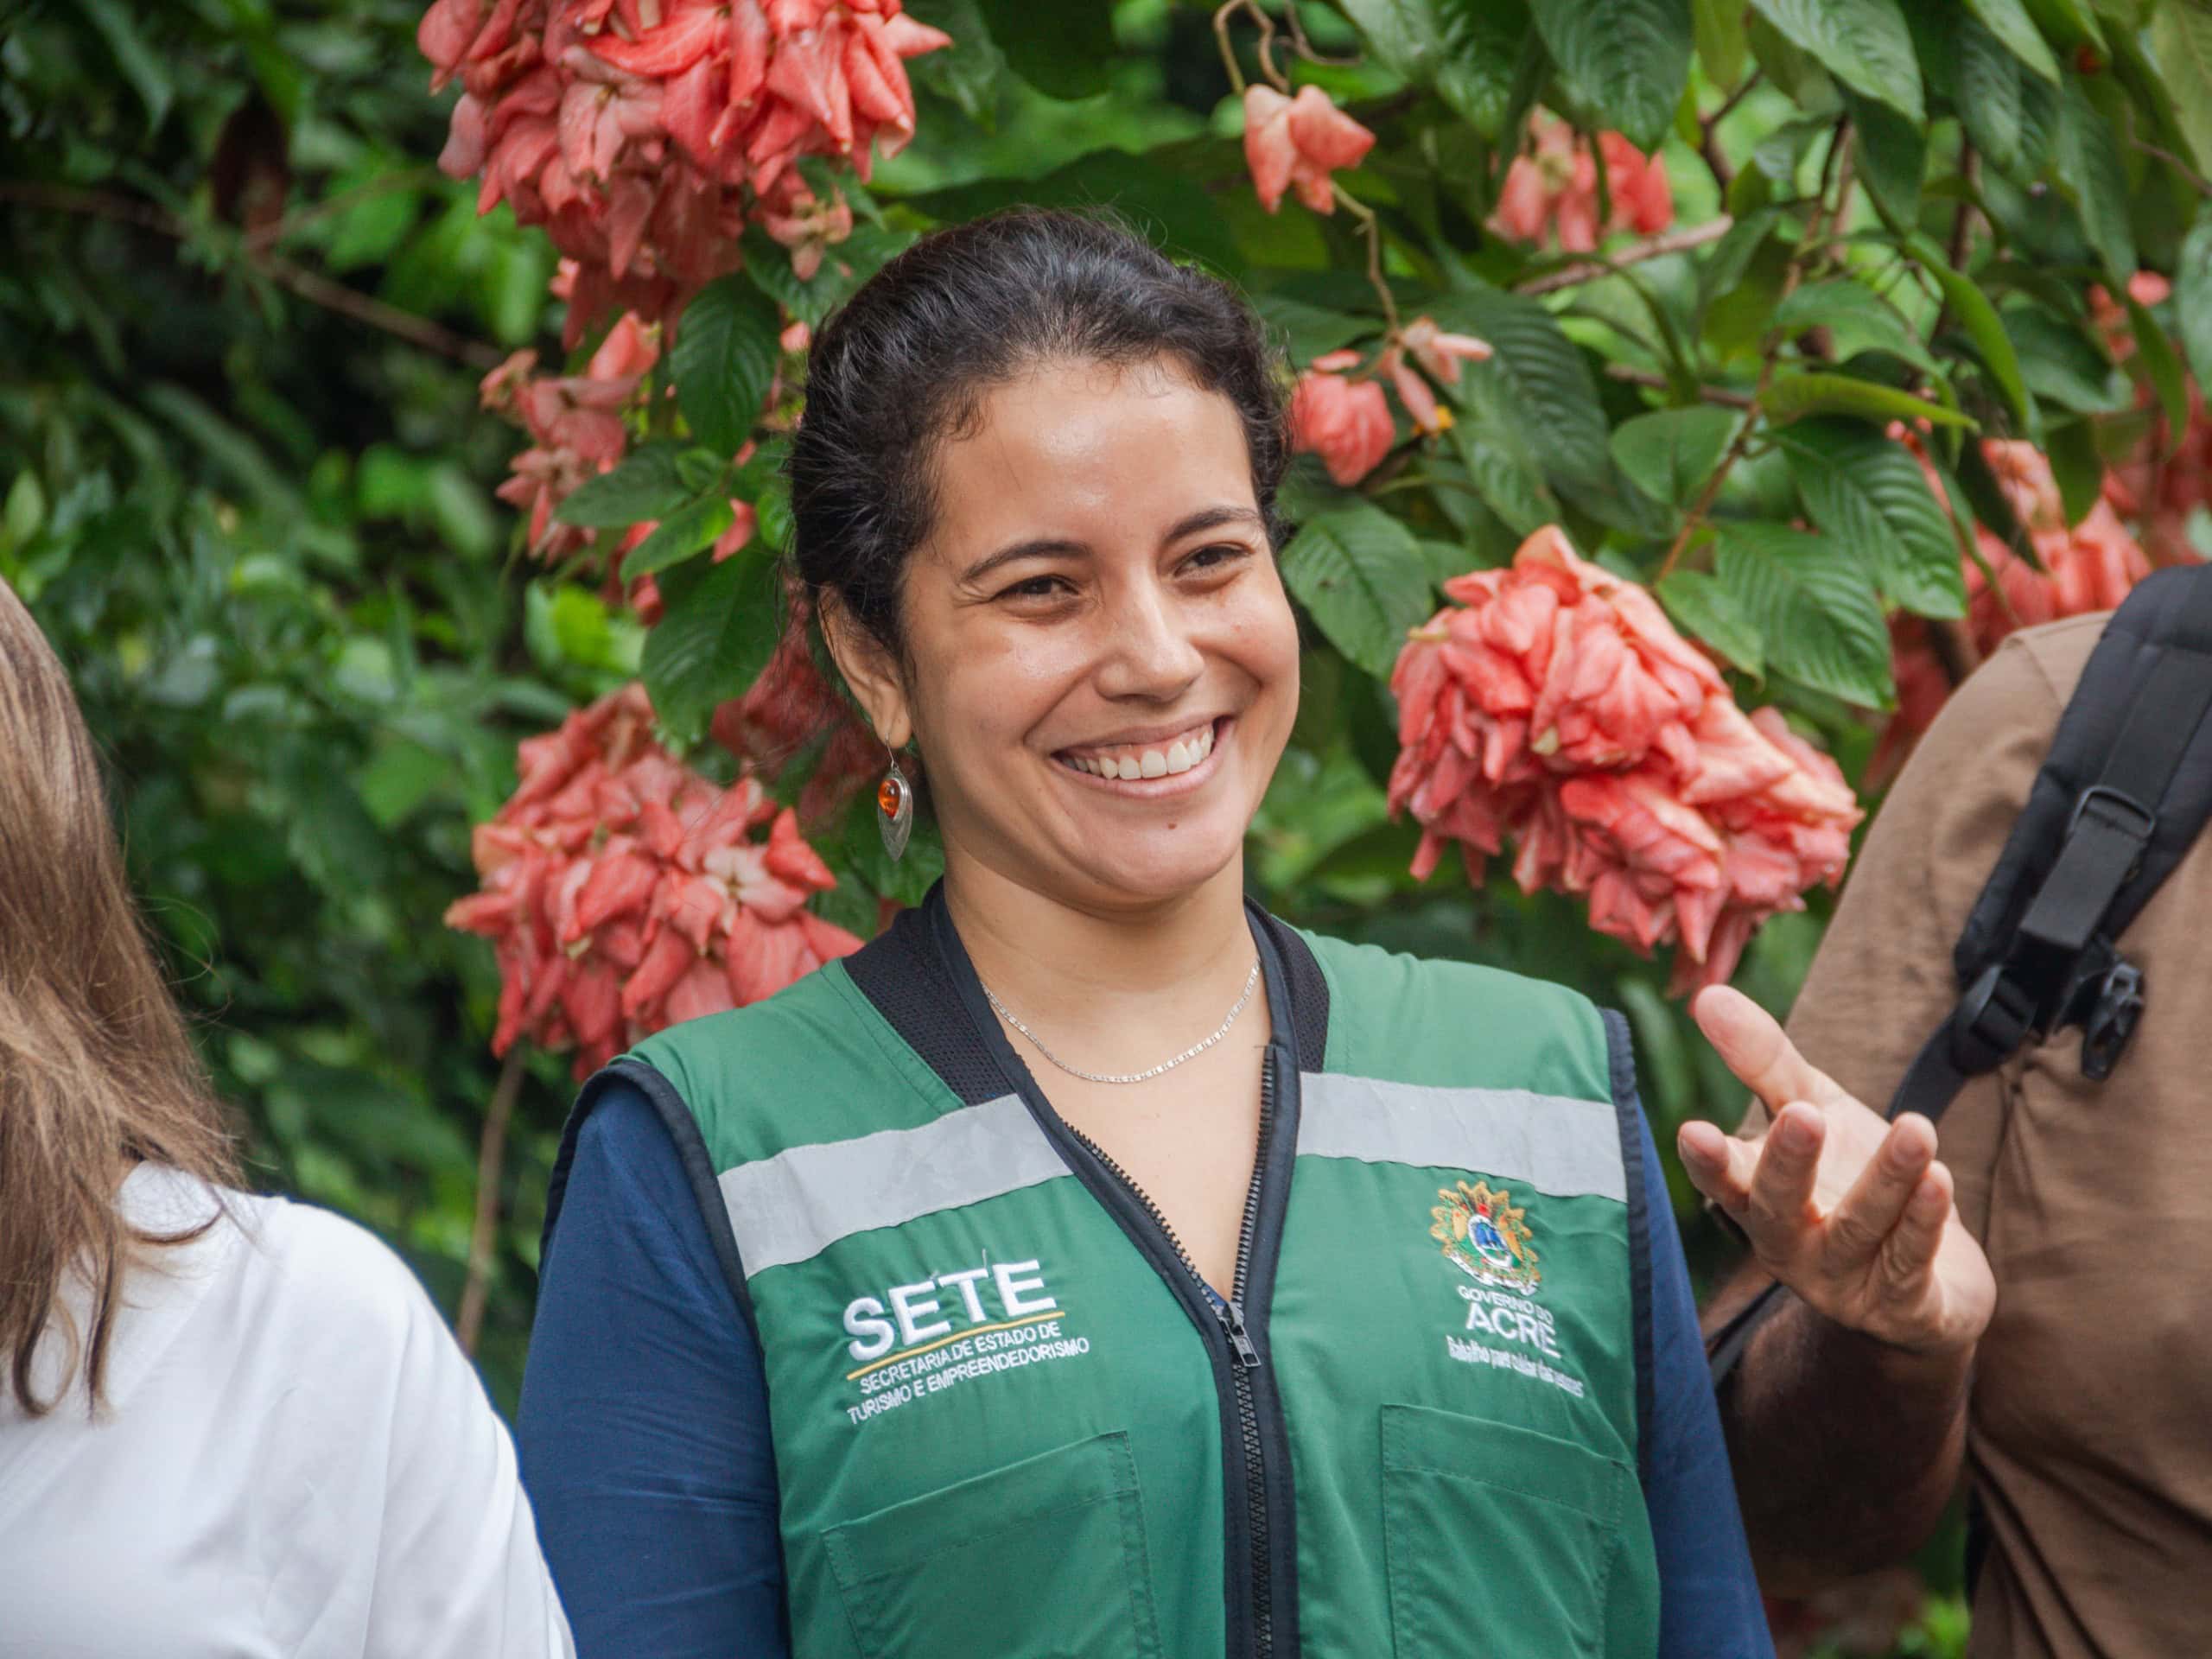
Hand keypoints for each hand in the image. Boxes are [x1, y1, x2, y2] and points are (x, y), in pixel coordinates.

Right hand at [1679, 986, 1995, 1357]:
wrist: (1928, 1277)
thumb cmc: (1849, 1179)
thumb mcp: (1810, 1108)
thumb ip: (1761, 1060)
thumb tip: (1707, 995)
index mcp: (1757, 1200)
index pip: (1724, 1181)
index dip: (1709, 1161)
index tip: (1694, 1131)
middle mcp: (1789, 1247)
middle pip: (1779, 1209)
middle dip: (1790, 1164)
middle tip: (1802, 1116)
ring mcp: (1845, 1281)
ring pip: (1860, 1231)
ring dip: (1886, 1181)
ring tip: (1915, 1131)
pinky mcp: (1904, 1308)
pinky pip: (1911, 1265)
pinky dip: (1925, 1223)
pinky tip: (1941, 1180)